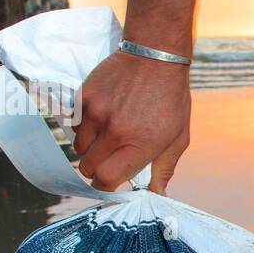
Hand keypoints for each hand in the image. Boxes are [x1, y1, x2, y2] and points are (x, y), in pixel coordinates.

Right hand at [73, 51, 190, 193]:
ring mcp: (96, 113)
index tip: (111, 181)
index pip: (107, 179)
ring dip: (89, 147)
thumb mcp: (177, 138)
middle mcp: (115, 132)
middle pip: (87, 167)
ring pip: (78, 147)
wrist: (155, 56)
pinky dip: (85, 127)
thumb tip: (157, 196)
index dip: (106, 185)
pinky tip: (102, 117)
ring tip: (108, 135)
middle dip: (96, 168)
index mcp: (140, 145)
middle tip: (109, 159)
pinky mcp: (84, 97)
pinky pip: (75, 125)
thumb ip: (164, 169)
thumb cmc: (171, 99)